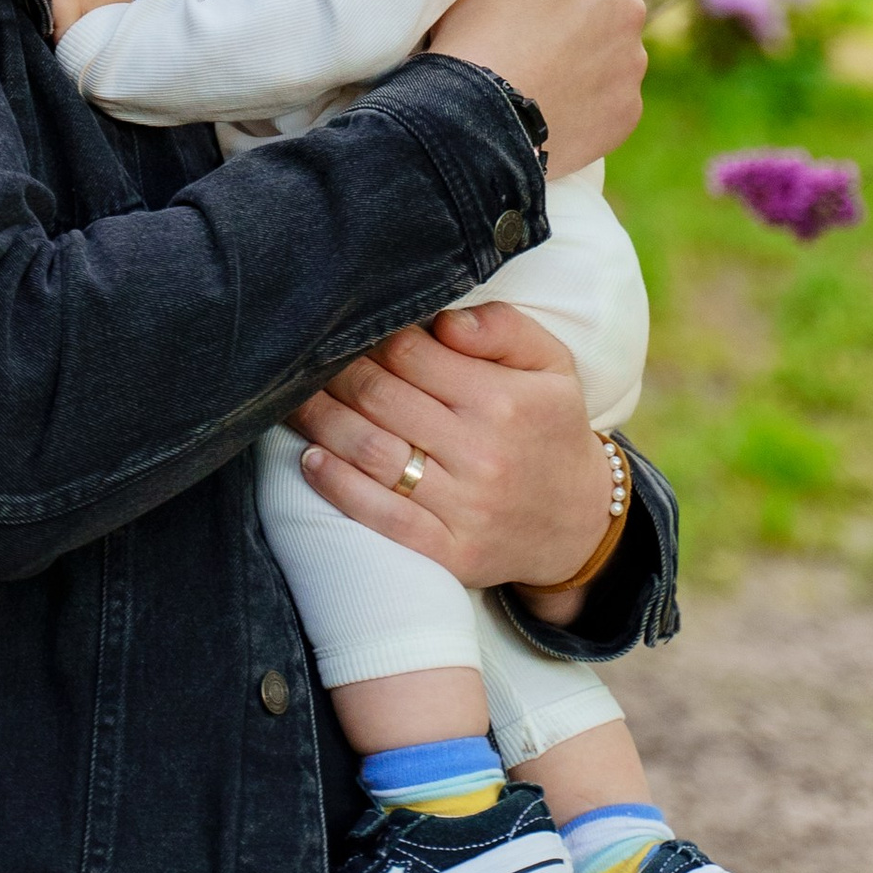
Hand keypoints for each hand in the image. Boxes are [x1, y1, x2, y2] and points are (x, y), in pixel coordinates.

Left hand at [289, 302, 610, 614]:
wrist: (579, 523)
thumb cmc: (550, 430)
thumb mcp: (550, 366)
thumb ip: (502, 329)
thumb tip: (444, 320)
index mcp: (504, 401)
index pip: (411, 355)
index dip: (371, 338)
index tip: (348, 330)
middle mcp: (483, 453)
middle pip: (381, 399)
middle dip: (333, 374)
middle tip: (306, 361)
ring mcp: (465, 507)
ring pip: (371, 453)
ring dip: (321, 422)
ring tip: (293, 402)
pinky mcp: (450, 552)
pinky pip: (380, 516)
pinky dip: (337, 486)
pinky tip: (311, 460)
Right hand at [426, 0, 643, 179]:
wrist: (477, 122)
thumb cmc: (478, 23)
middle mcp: (630, 5)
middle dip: (566, 0)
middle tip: (511, 24)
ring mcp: (632, 63)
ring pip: (605, 41)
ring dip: (576, 46)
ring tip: (524, 65)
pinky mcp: (626, 112)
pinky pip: (607, 92)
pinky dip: (583, 92)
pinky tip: (543, 98)